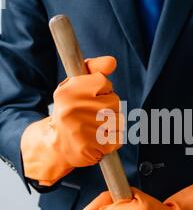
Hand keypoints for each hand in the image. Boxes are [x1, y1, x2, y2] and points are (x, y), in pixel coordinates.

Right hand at [21, 56, 122, 185]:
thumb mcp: (74, 86)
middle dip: (108, 107)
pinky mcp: (92, 148)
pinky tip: (99, 139)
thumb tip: (112, 62)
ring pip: (118, 120)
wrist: (56, 145)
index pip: (104, 82)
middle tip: (92, 115)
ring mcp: (83, 130)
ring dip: (112, 124)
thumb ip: (93, 70)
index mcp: (68, 92)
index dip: (103, 89)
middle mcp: (73, 110)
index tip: (92, 96)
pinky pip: (118, 138)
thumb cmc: (69, 111)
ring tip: (95, 127)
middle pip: (114, 101)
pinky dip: (113, 139)